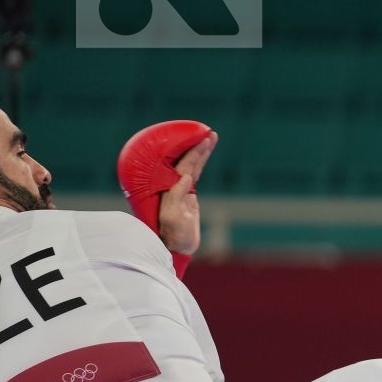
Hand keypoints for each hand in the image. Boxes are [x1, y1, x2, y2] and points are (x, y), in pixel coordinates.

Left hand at [157, 130, 216, 255]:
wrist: (177, 248)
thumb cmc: (172, 235)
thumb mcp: (172, 218)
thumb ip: (176, 197)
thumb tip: (184, 177)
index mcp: (170, 189)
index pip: (184, 165)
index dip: (193, 151)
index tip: (202, 139)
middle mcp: (174, 186)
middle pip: (188, 161)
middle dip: (198, 147)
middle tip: (209, 133)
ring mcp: (181, 190)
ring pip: (193, 166)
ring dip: (202, 152)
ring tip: (211, 138)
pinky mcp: (188, 196)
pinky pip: (195, 174)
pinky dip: (201, 163)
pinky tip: (205, 155)